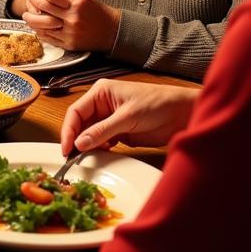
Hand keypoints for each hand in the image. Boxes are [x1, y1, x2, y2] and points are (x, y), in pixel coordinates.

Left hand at [19, 0, 118, 51]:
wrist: (110, 30)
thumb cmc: (93, 9)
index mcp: (78, 0)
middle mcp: (74, 16)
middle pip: (44, 7)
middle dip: (34, 2)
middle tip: (30, 0)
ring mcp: (71, 31)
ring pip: (42, 24)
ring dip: (32, 19)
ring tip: (28, 15)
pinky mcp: (69, 43)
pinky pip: (47, 36)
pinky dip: (39, 30)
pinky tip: (38, 26)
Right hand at [61, 79, 198, 153]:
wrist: (184, 114)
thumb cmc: (158, 104)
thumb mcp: (127, 117)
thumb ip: (102, 131)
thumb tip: (79, 143)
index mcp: (100, 93)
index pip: (76, 112)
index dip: (68, 130)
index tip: (66, 148)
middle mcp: (102, 105)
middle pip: (80, 124)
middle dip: (76, 139)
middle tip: (72, 158)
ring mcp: (111, 119)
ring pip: (90, 134)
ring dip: (87, 146)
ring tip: (83, 159)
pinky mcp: (120, 132)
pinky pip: (102, 141)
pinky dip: (99, 149)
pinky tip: (99, 155)